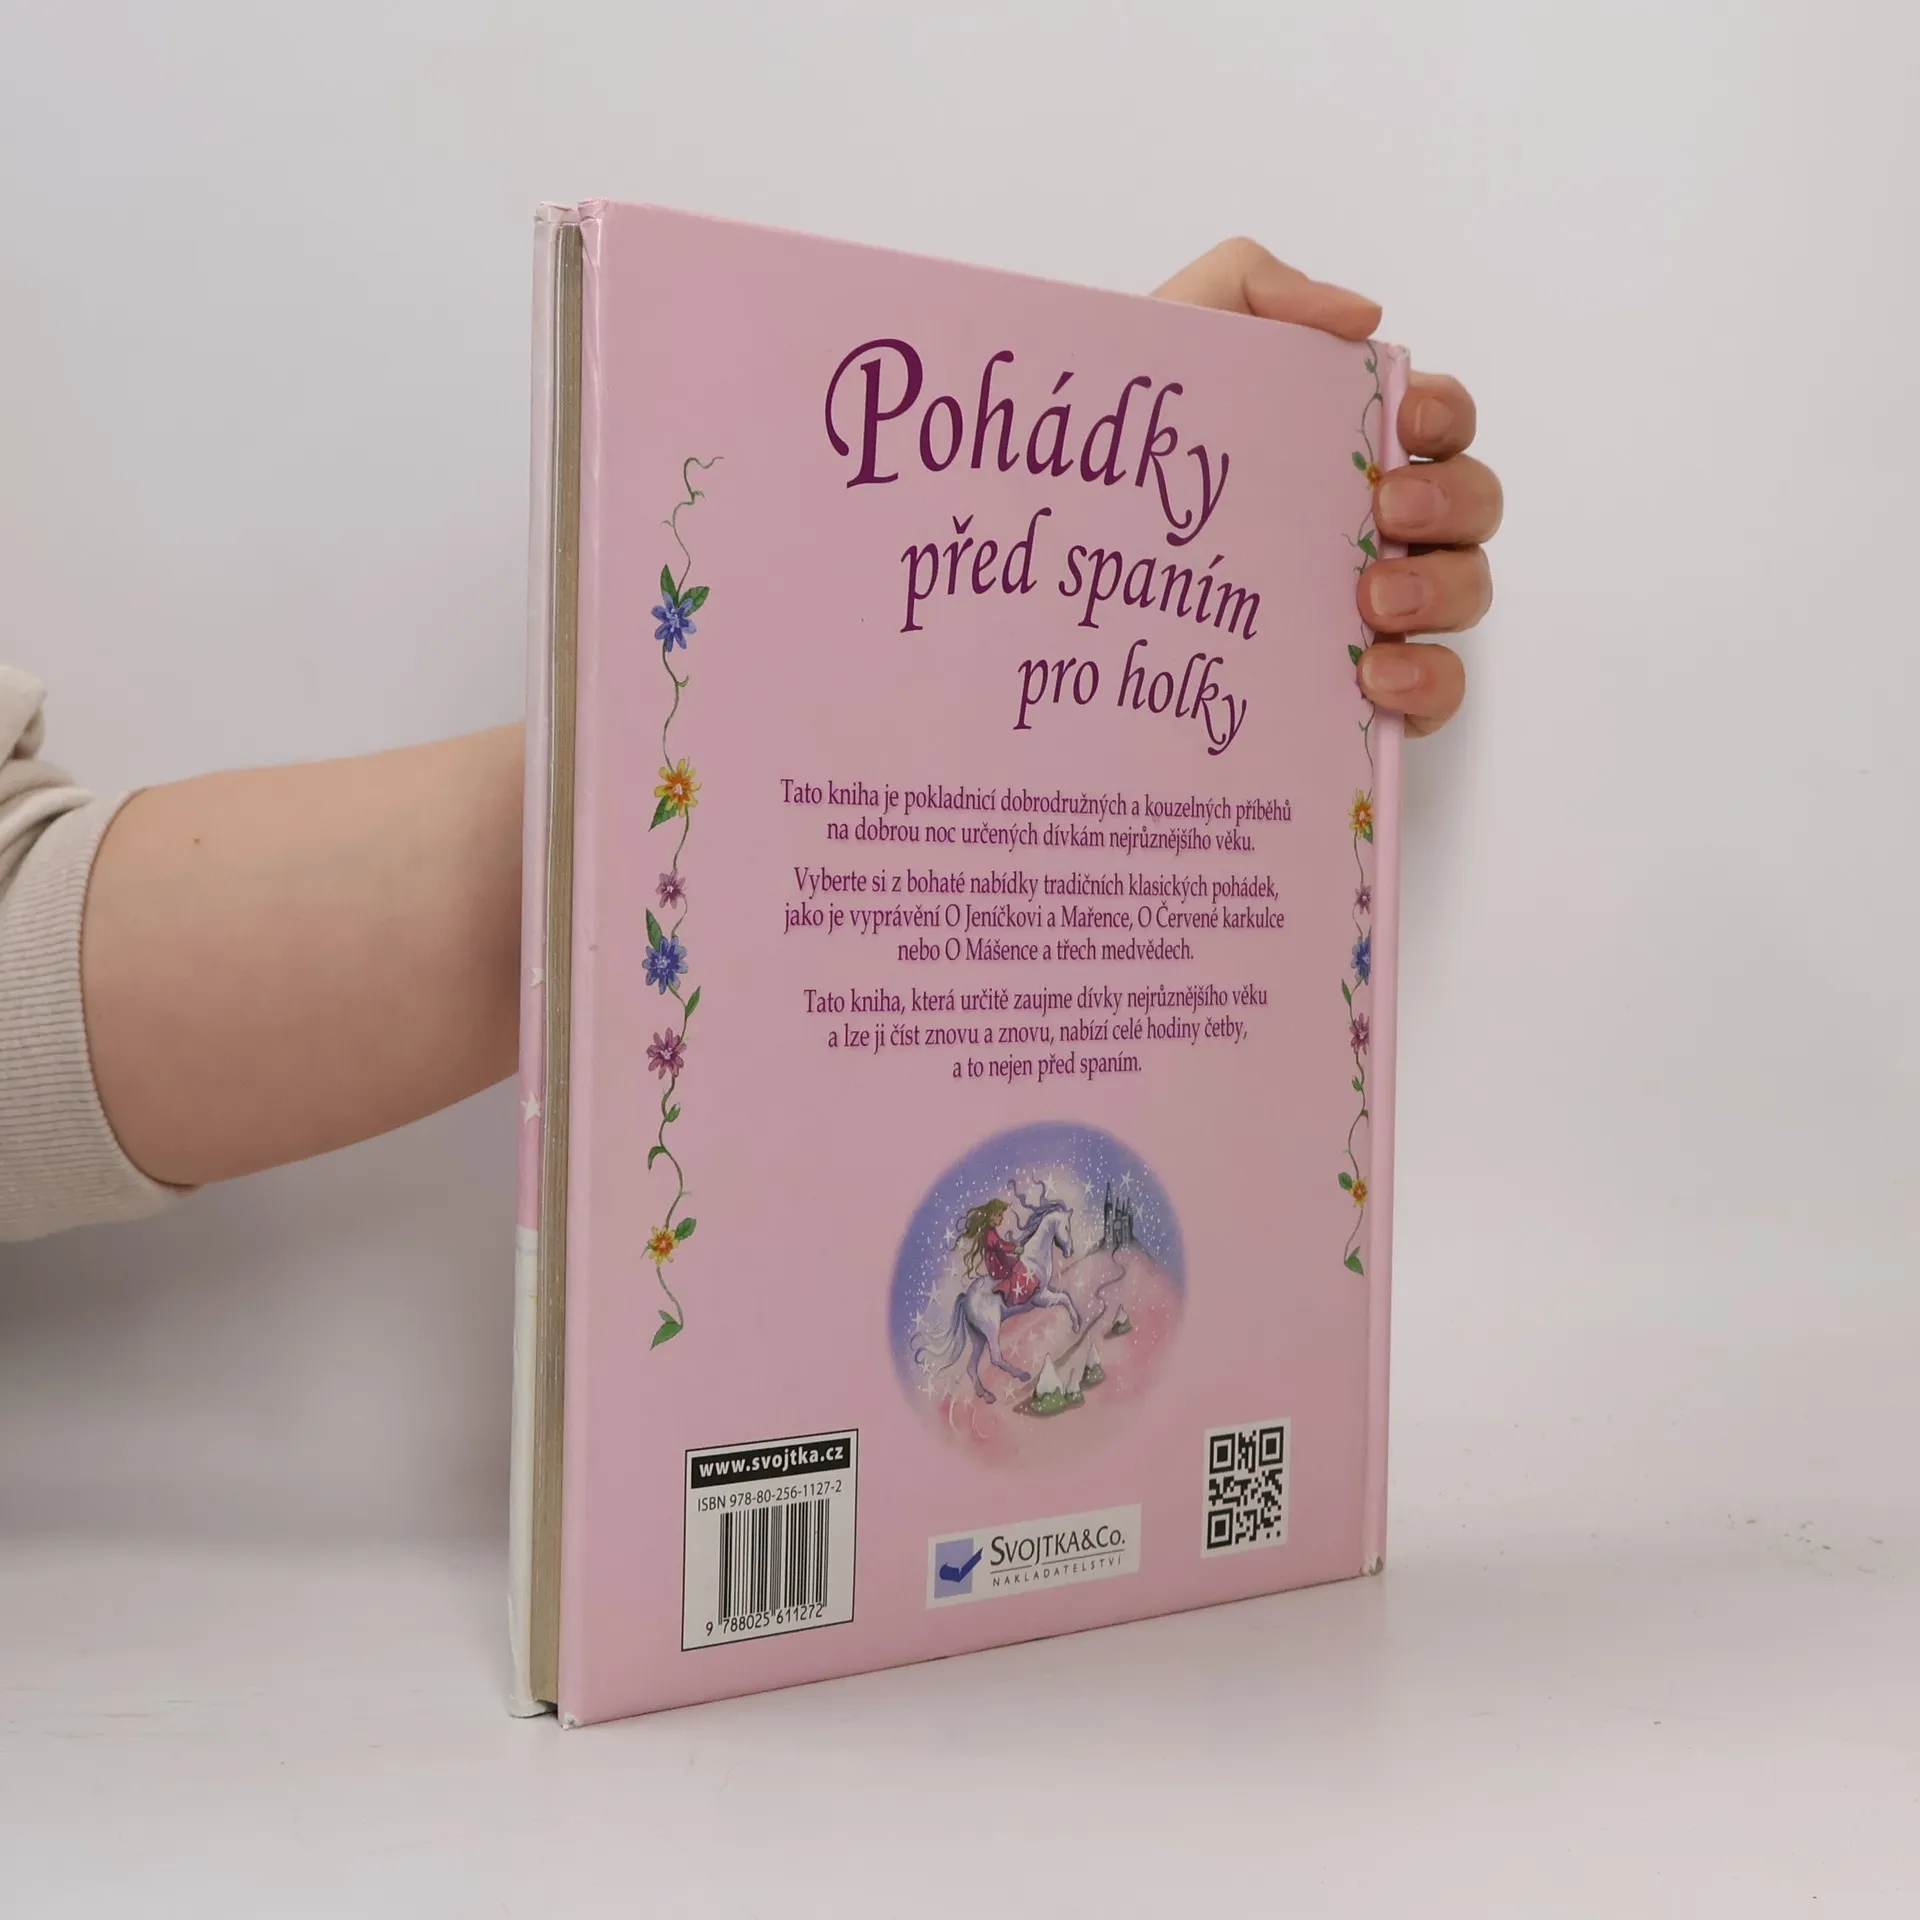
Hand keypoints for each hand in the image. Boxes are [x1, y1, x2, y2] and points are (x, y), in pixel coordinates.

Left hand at [1155, 238, 1497, 736]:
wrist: (1046, 573)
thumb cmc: (1116, 461)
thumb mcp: (1169, 339)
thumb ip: (1252, 286)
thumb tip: (1363, 320)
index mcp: (1341, 446)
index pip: (1437, 420)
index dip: (1445, 415)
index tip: (1405, 424)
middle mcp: (1372, 526)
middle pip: (1471, 503)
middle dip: (1449, 500)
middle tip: (1382, 513)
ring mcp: (1372, 611)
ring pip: (1465, 591)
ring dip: (1440, 590)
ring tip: (1370, 604)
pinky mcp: (1356, 694)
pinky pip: (1436, 692)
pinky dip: (1428, 681)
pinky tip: (1377, 678)